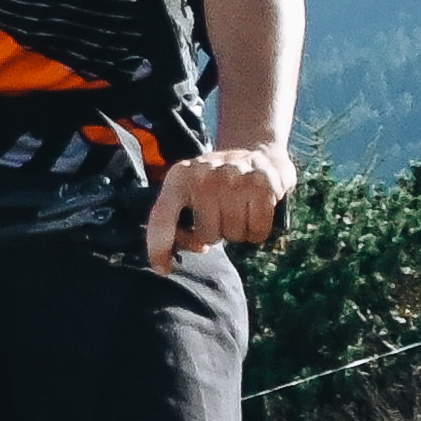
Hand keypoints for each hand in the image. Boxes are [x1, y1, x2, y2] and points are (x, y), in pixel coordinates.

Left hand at [144, 142, 292, 265]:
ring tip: (239, 211)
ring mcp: (234, 176)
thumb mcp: (189, 190)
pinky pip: (257, 231)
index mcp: (179, 177)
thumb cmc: (217, 183)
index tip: (163, 269)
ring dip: (238, 232)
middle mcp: (203, 174)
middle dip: (215, 234)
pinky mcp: (262, 183)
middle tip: (222, 216)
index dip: (158, 248)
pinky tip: (256, 213)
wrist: (256, 150)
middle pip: (206, 235)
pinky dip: (258, 231)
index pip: (161, 218)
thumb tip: (188, 249)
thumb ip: (178, 219)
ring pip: (233, 235)